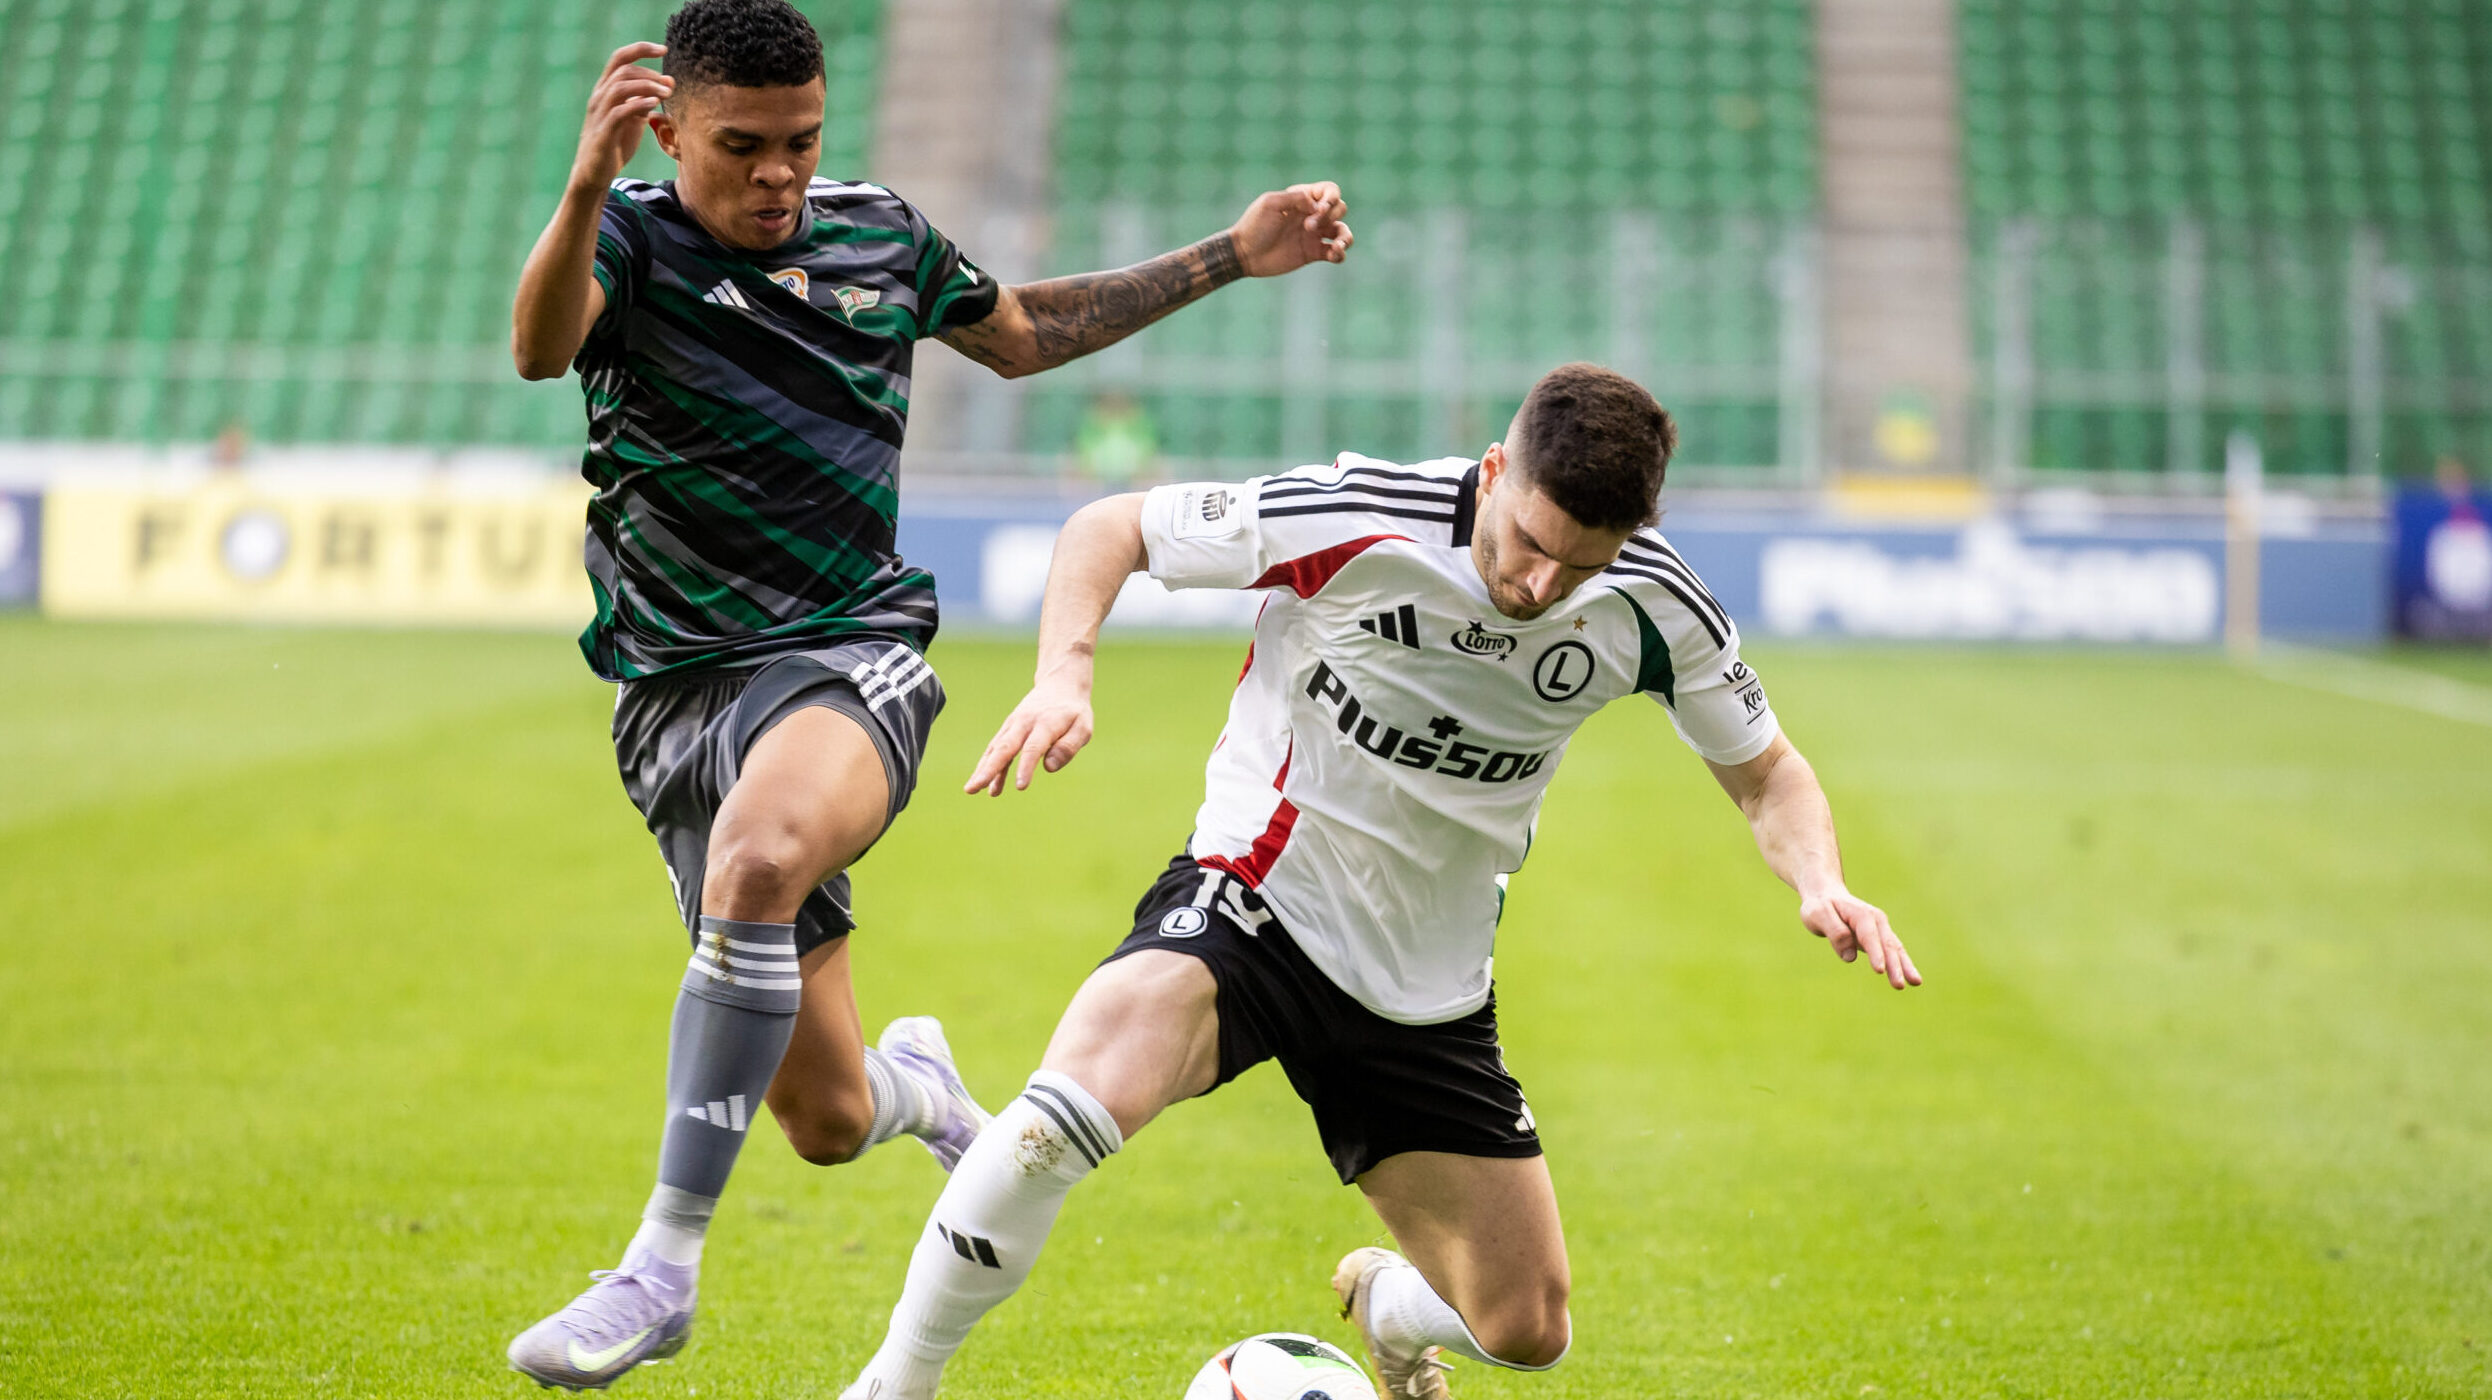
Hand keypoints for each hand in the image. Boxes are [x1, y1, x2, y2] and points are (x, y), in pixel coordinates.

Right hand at [573, 43, 670, 188]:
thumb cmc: (615, 143)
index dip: (641, 49)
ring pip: (620, 87)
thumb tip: (668, 84)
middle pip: (622, 69)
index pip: (620, 58)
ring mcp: (599, 113)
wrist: (595, 172)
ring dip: (647, 86)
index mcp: (605, 89)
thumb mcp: (634, 118)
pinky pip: (619, 111)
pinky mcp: (603, 131)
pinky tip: (653, 105)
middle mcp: (599, 96)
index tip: (664, 49)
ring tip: (667, 94)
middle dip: (650, 73)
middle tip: (670, 86)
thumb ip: (647, 101)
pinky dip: (637, 104)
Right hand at [964, 674, 1095, 795]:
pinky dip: (989, 765)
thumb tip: (1049, 768)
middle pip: (1005, 748)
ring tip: (971, 789)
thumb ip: (1068, 747)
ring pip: (995, 748)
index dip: (1026, 766)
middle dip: (989, 769)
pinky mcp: (1008, 729)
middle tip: (974, 788)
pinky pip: (996, 748)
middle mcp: (1024, 723)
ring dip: (983, 769)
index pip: (1033, 747)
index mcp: (1046, 723)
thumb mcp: (1083, 727)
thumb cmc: (1074, 712)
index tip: (1020, 786)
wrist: (1059, 684)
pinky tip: (987, 786)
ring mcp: (1013, 725)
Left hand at [1228, 182, 1353, 275]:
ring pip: (1343, 232)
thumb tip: (1318, 206)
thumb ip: (1296, 198)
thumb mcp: (1271, 203)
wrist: (1244, 253)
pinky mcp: (1313, 253)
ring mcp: (1314, 235)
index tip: (1317, 210)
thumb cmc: (1254, 225)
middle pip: (1340, 208)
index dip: (1331, 199)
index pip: (1330, 191)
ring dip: (1346, 237)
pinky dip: (1340, 254)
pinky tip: (1333, 255)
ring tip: (1337, 246)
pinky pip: (1335, 253)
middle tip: (1308, 227)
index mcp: (1302, 198)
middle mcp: (1311, 215)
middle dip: (1331, 215)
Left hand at [1799, 889, 1920, 988]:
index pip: (1870, 937)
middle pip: (1888, 945)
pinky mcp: (1879, 938)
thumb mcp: (1818, 914)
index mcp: (1861, 914)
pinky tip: (1911, 979)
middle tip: (1899, 985)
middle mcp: (1876, 921)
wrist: (1826, 895)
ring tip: (1916, 983)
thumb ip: (1834, 932)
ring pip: (1896, 949)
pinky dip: (1902, 964)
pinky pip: (1893, 952)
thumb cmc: (1820, 906)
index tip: (1880, 971)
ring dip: (1905, 966)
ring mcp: (1880, 929)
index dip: (1875, 954)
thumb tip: (1850, 957)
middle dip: (1895, 966)